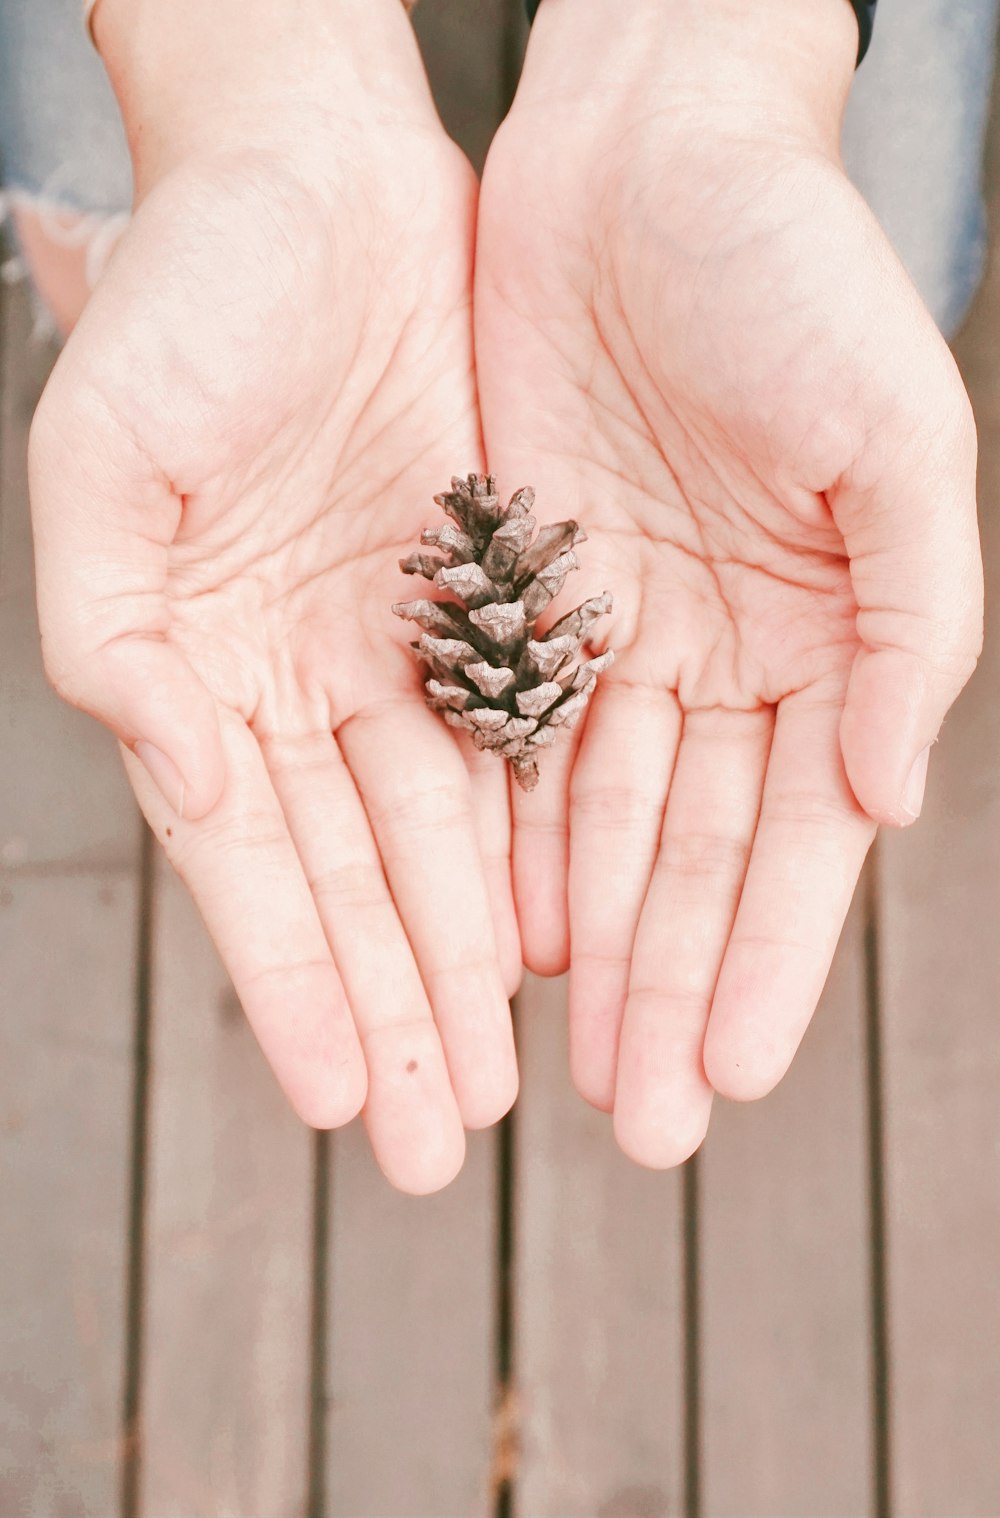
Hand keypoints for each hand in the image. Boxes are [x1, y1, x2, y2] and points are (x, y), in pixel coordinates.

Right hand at [28, 0, 518, 1193]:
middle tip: (428, 1150)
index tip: (333, 1103)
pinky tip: (537, 940)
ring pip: (429, 843)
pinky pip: (502, 751)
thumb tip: (179, 773)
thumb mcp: (104, 458)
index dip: (290, 985)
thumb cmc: (189, 302)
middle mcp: (286, 685)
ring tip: (488, 1083)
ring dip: (455, 965)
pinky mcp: (471, 606)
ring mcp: (383, 652)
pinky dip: (516, 849)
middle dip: (385, 1018)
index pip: (245, 868)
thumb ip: (115, 633)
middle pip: (345, 885)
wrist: (313, 189)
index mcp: (189, 670)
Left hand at [475, 0, 981, 1164]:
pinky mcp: (526, 590)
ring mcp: (624, 634)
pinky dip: (513, 840)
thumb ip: (917, 623)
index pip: (800, 840)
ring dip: (588, 948)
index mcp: (838, 639)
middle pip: (694, 860)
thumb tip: (892, 806)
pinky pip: (517, 741)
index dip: (767, 960)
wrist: (652, 158)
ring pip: (603, 825)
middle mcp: (731, 658)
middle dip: (669, 991)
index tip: (729, 1077)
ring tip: (562, 1068)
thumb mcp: (898, 439)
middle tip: (638, 1127)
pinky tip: (500, 930)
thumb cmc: (797, 273)